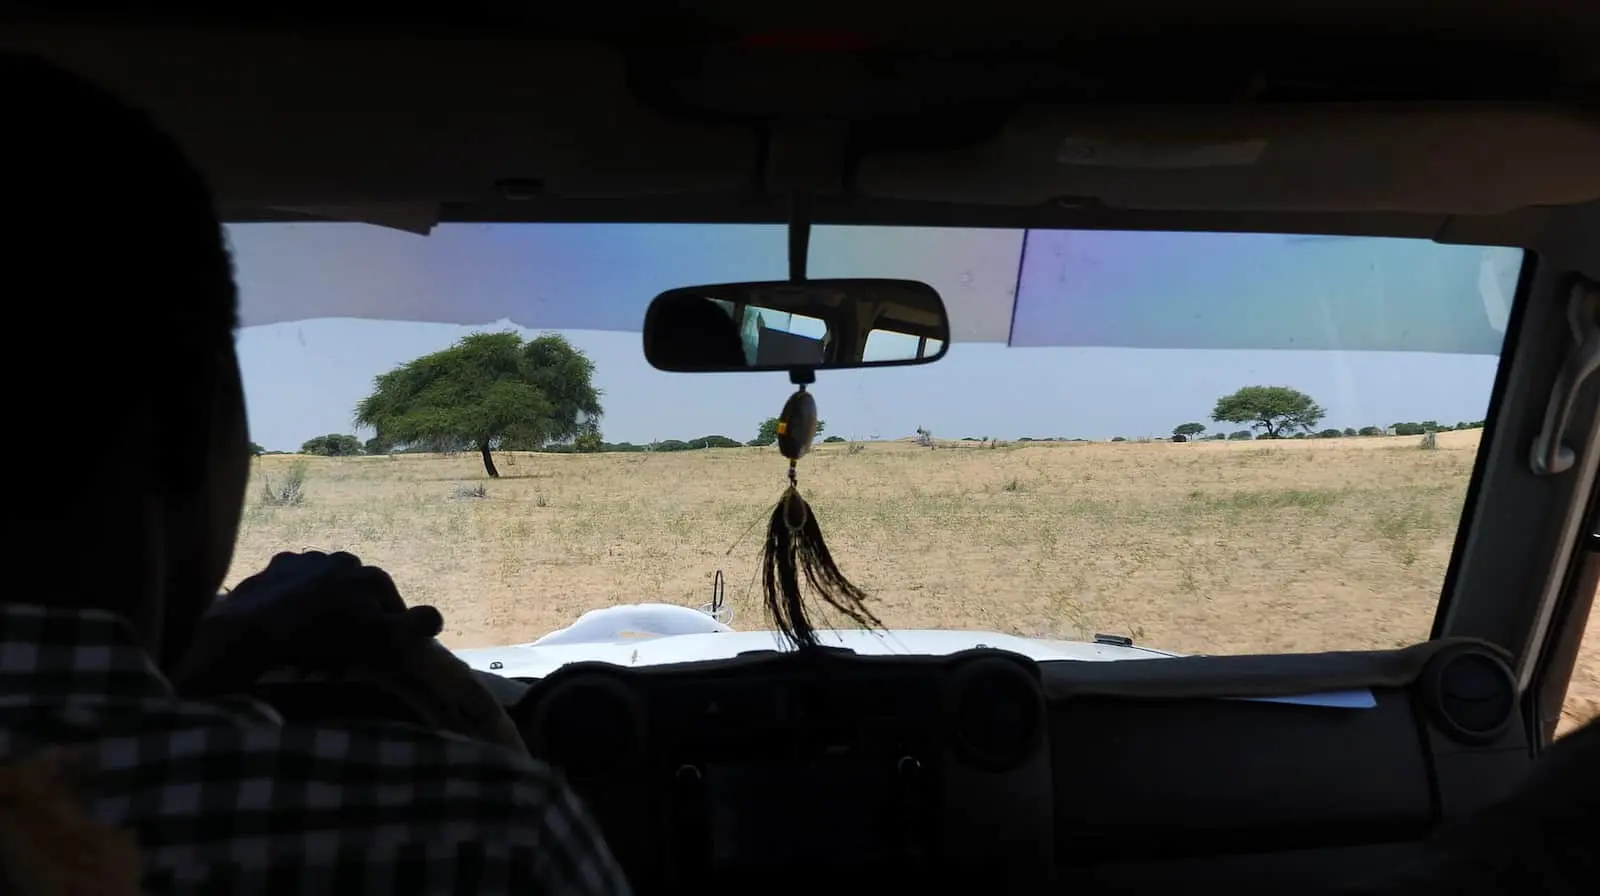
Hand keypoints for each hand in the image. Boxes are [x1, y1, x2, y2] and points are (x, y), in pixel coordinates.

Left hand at [174, 551, 524, 751]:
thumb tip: (438, 618)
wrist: (258, 627)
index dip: (387, 626)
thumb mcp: (376, 638)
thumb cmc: (324, 636)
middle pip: (357, 589)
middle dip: (355, 609)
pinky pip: (295, 582)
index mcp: (369, 575)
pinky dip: (297, 596)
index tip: (376, 648)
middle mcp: (342, 558)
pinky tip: (290, 616)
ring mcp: (308, 558)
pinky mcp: (277, 565)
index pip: (389, 601)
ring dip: (326, 601)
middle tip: (343, 641)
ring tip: (315, 630)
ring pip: (327, 582)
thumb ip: (411, 627)